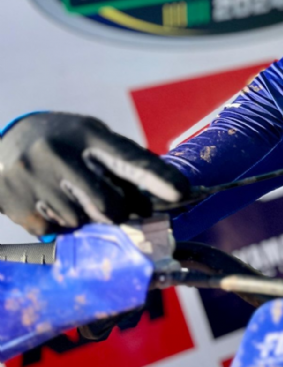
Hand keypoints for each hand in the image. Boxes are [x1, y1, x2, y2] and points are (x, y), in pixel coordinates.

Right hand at [0, 112, 189, 235]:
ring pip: (80, 223)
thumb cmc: (62, 143)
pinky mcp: (15, 203)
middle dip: (116, 213)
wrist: (3, 144)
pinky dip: (58, 224)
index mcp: (85, 134)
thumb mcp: (91, 138)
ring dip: (83, 218)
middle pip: (108, 206)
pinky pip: (53, 232)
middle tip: (110, 205)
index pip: (127, 158)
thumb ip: (122, 163)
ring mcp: (32, 179)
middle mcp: (57, 153)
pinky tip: (47, 202)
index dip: (157, 177)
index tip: (181, 193)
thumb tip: (166, 196)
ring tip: (67, 194)